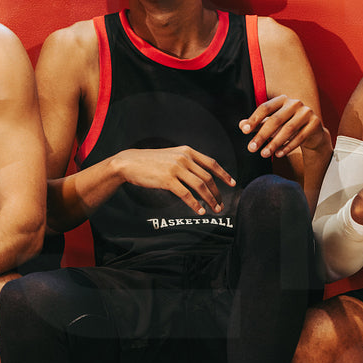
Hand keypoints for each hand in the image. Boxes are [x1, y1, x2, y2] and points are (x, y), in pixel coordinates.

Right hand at [115, 146, 235, 214]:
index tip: (232, 184)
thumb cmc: (151, 161)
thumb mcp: (172, 155)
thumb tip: (201, 176)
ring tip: (214, 210)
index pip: (211, 163)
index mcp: (187, 151)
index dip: (224, 174)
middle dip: (217, 193)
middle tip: (221, 204)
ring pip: (200, 186)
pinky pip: (186, 194)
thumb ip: (187, 162)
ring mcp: (176, 168)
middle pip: (207, 178)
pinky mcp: (168, 180)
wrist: (130, 163)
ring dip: (210, 200)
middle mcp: (184, 158)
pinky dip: (195, 204)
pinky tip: (199, 211)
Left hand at [239, 94, 328, 159]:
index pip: (265, 108)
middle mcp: (295, 103)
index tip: (244, 131)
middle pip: (275, 120)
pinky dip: (288, 147)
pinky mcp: (315, 123)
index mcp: (282, 100)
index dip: (254, 119)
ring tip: (264, 154)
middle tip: (251, 148)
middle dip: (262, 135)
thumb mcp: (272, 124)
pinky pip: (300, 137)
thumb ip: (258, 124)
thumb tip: (241, 125)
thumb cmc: (288, 125)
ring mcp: (306, 112)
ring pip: (288, 130)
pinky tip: (279, 154)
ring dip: (274, 143)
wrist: (313, 132)